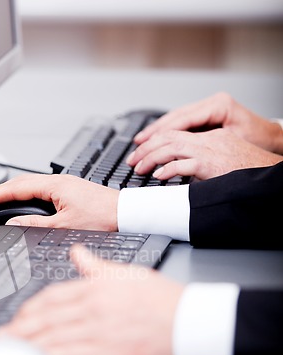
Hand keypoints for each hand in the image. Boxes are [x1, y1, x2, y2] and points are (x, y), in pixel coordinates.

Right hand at [0, 174, 118, 230]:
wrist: (126, 214)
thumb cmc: (103, 218)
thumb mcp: (64, 226)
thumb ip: (35, 225)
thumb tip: (13, 225)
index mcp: (54, 186)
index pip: (15, 188)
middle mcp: (58, 181)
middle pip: (20, 182)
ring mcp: (65, 184)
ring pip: (30, 184)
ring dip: (12, 192)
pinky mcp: (70, 190)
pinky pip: (40, 188)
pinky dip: (26, 195)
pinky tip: (24, 203)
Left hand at [0, 246, 183, 354]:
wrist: (191, 321)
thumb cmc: (163, 299)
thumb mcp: (128, 273)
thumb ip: (96, 265)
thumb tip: (77, 252)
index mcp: (95, 287)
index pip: (53, 296)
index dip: (31, 308)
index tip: (21, 316)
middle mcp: (90, 307)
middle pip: (45, 317)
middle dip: (20, 327)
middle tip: (2, 334)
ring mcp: (96, 330)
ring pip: (51, 336)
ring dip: (25, 342)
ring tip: (7, 348)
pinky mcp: (105, 353)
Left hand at [128, 128, 282, 179]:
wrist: (268, 175)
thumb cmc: (247, 172)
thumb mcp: (219, 163)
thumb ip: (197, 163)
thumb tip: (174, 171)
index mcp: (210, 137)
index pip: (175, 133)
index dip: (154, 141)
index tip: (140, 151)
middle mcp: (208, 139)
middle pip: (168, 137)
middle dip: (146, 148)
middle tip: (132, 160)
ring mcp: (210, 150)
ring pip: (171, 147)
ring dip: (151, 158)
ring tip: (139, 169)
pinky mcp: (212, 164)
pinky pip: (184, 164)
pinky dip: (167, 169)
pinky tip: (158, 176)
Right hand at [132, 92, 282, 154]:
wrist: (269, 138)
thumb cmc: (255, 142)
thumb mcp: (229, 143)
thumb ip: (203, 145)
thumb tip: (178, 153)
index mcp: (217, 106)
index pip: (181, 119)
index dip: (161, 133)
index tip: (145, 143)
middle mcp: (211, 103)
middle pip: (174, 116)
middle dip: (153, 131)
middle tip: (136, 144)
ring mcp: (207, 107)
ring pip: (175, 118)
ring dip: (156, 131)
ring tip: (139, 142)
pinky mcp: (205, 115)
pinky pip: (180, 122)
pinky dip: (165, 131)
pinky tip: (153, 138)